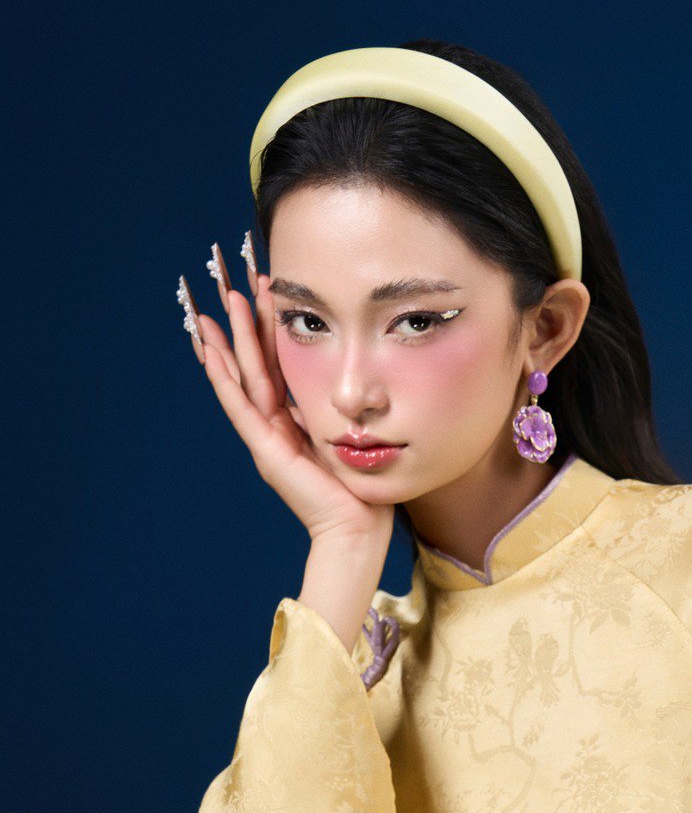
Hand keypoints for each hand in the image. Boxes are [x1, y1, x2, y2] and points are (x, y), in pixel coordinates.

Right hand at [181, 240, 392, 550]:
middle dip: (240, 325)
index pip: (274, 365)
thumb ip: (335, 411)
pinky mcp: (266, 452)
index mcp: (292, 421)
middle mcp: (273, 427)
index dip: (266, 328)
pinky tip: (210, 355)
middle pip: (252, 365)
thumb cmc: (360, 489)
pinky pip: (240, 408)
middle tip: (227, 283)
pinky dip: (224, 381)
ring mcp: (266, 439)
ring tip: (210, 309)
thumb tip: (345, 382)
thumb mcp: (347, 436)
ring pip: (241, 381)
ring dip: (226, 344)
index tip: (262, 290)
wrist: (358, 529)